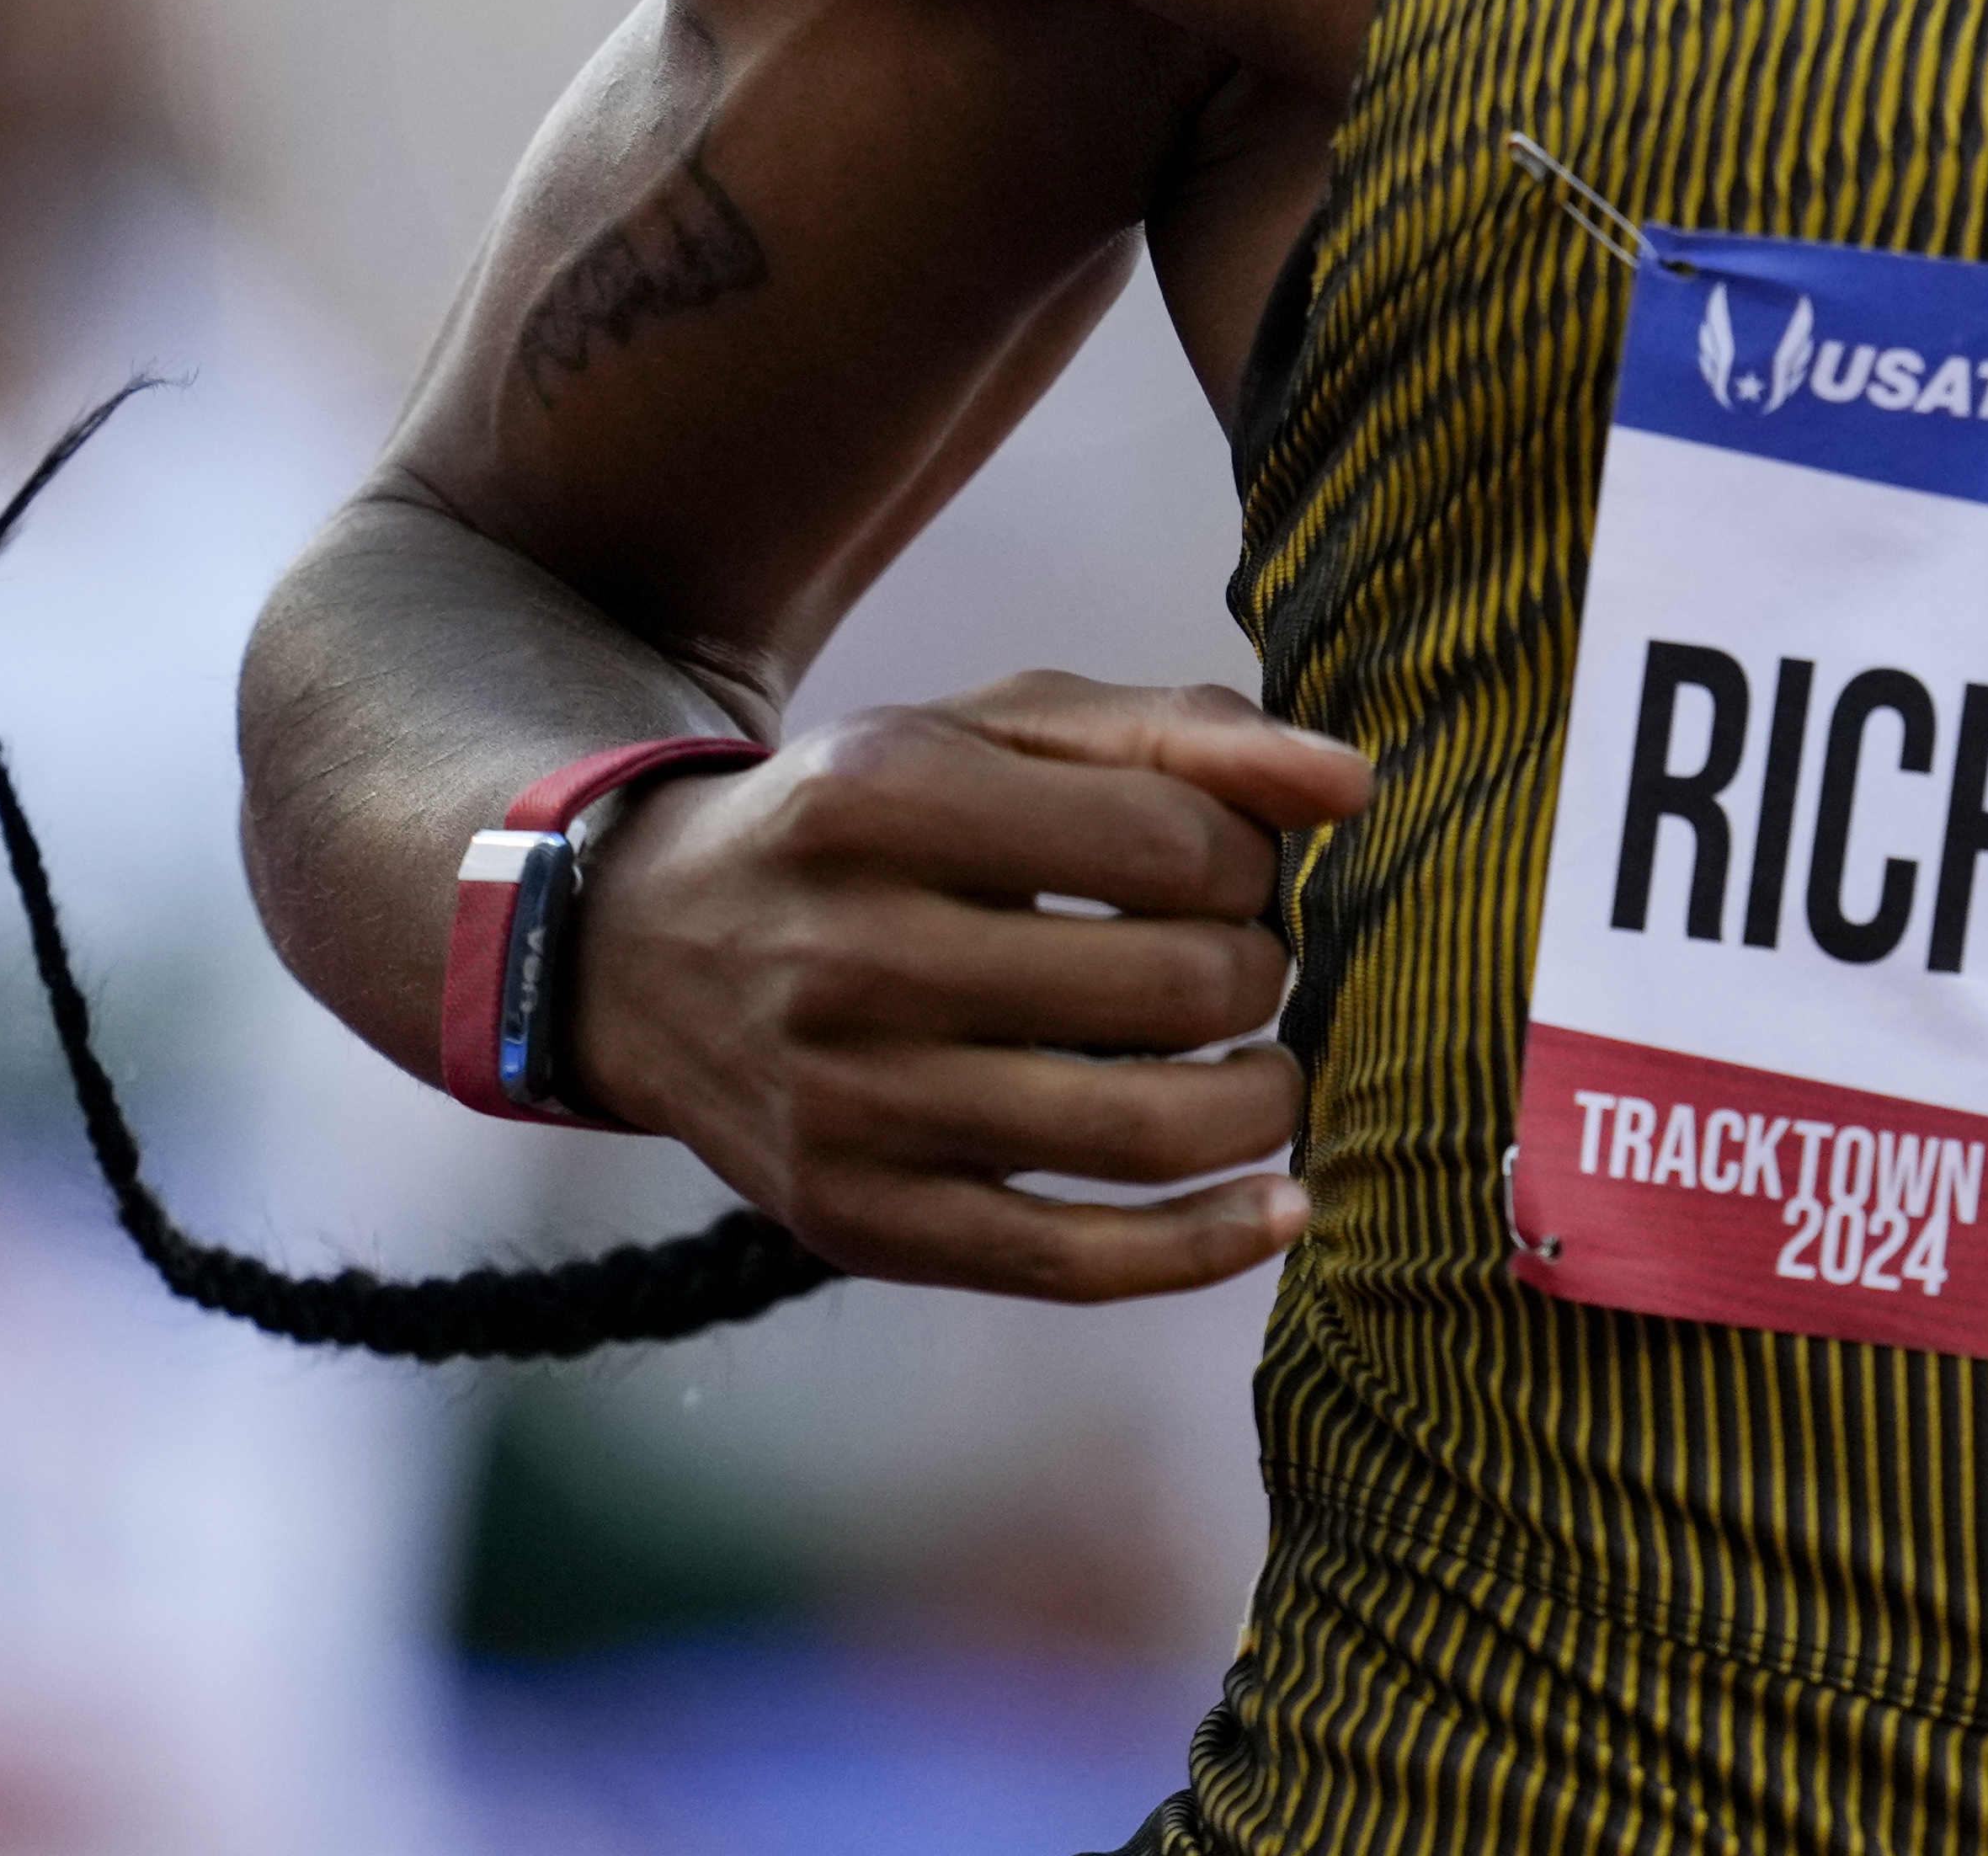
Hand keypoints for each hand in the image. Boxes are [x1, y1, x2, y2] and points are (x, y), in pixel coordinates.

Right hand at [566, 668, 1374, 1298]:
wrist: (638, 951)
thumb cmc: (864, 820)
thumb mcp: (990, 725)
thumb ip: (1178, 730)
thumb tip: (1349, 782)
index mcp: (887, 798)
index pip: (1172, 840)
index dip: (1252, 856)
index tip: (1234, 866)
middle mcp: (853, 954)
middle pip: (1173, 985)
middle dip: (1262, 970)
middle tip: (1244, 963)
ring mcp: (849, 1105)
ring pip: (1143, 1131)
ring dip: (1261, 1100)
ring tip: (1264, 1068)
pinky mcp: (857, 1223)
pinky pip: (1072, 1262)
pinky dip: (1206, 1246)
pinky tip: (1279, 1206)